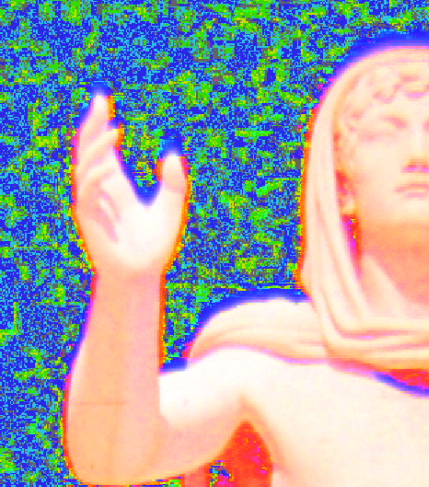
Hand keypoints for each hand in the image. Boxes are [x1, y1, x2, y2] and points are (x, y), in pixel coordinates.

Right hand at [72, 93, 188, 279]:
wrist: (143, 274)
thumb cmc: (155, 245)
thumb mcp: (171, 208)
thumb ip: (174, 183)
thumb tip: (173, 155)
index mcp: (116, 186)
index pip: (103, 149)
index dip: (100, 125)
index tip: (102, 100)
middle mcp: (100, 191)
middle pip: (89, 151)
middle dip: (92, 126)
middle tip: (100, 102)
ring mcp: (92, 203)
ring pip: (85, 167)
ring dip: (96, 148)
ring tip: (112, 129)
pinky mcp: (89, 218)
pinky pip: (87, 192)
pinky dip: (96, 175)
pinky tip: (110, 162)